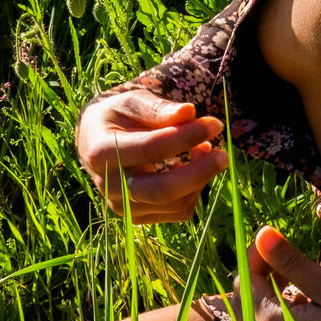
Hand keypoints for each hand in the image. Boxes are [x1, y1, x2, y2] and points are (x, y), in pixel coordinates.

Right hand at [76, 89, 226, 224]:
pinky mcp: (139, 218)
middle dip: (198, 173)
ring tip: (206, 148)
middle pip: (160, 191)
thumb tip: (188, 112)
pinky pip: (178, 211)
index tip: (214, 124)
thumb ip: (157, 108)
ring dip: (199, 178)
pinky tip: (192, 165)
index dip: (185, 137)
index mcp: (101, 152)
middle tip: (224, 155)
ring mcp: (122, 206)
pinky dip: (194, 189)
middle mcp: (108, 186)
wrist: (96, 141)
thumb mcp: (132, 102)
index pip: (150, 149)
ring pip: (174, 204)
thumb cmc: (118, 116)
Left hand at [239, 225, 320, 320]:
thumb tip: (261, 235)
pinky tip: (306, 312)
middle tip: (282, 259)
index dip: (255, 258)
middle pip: (243, 308)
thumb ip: (292, 263)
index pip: (245, 286)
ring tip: (297, 283)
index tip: (276, 240)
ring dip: (267, 299)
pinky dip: (279, 320)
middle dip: (256, 278)